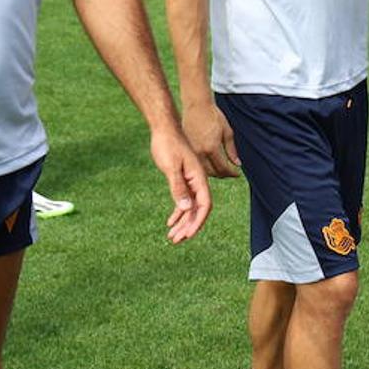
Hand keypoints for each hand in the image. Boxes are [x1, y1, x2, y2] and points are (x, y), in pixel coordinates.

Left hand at [149, 127, 211, 243]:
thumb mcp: (171, 167)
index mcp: (199, 178)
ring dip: (182, 222)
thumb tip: (185, 209)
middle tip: (175, 240)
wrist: (164, 129)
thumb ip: (178, 187)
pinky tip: (170, 222)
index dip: (198, 221)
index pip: (205, 204)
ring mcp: (190, 181)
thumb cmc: (168, 144)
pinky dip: (177, 212)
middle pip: (197, 209)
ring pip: (189, 207)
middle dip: (188, 226)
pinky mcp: (182, 179)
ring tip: (172, 237)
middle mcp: (197, 181)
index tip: (188, 234)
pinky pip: (183, 200)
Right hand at [181, 99, 239, 177]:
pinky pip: (196, 162)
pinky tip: (209, 162)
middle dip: (223, 174)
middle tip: (229, 172)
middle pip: (212, 173)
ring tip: (220, 169)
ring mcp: (192, 150)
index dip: (232, 173)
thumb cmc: (212, 115)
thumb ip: (232, 150)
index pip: (223, 168)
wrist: (196, 105)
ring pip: (202, 170)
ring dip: (213, 172)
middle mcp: (200, 152)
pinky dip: (204, 166)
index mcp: (211, 148)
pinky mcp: (186, 148)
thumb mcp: (227, 131)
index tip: (237, 173)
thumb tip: (237, 163)